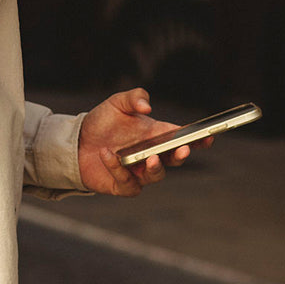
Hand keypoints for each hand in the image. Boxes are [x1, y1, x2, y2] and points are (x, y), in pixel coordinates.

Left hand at [76, 88, 211, 196]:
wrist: (76, 141)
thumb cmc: (102, 122)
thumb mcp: (117, 103)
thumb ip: (134, 98)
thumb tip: (148, 106)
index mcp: (156, 135)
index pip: (182, 138)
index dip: (199, 139)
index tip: (208, 137)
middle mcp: (152, 155)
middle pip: (175, 159)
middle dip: (181, 155)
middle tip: (183, 149)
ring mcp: (139, 172)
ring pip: (157, 175)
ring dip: (155, 167)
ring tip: (149, 157)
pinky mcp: (123, 185)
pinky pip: (129, 183)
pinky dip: (119, 170)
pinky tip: (108, 155)